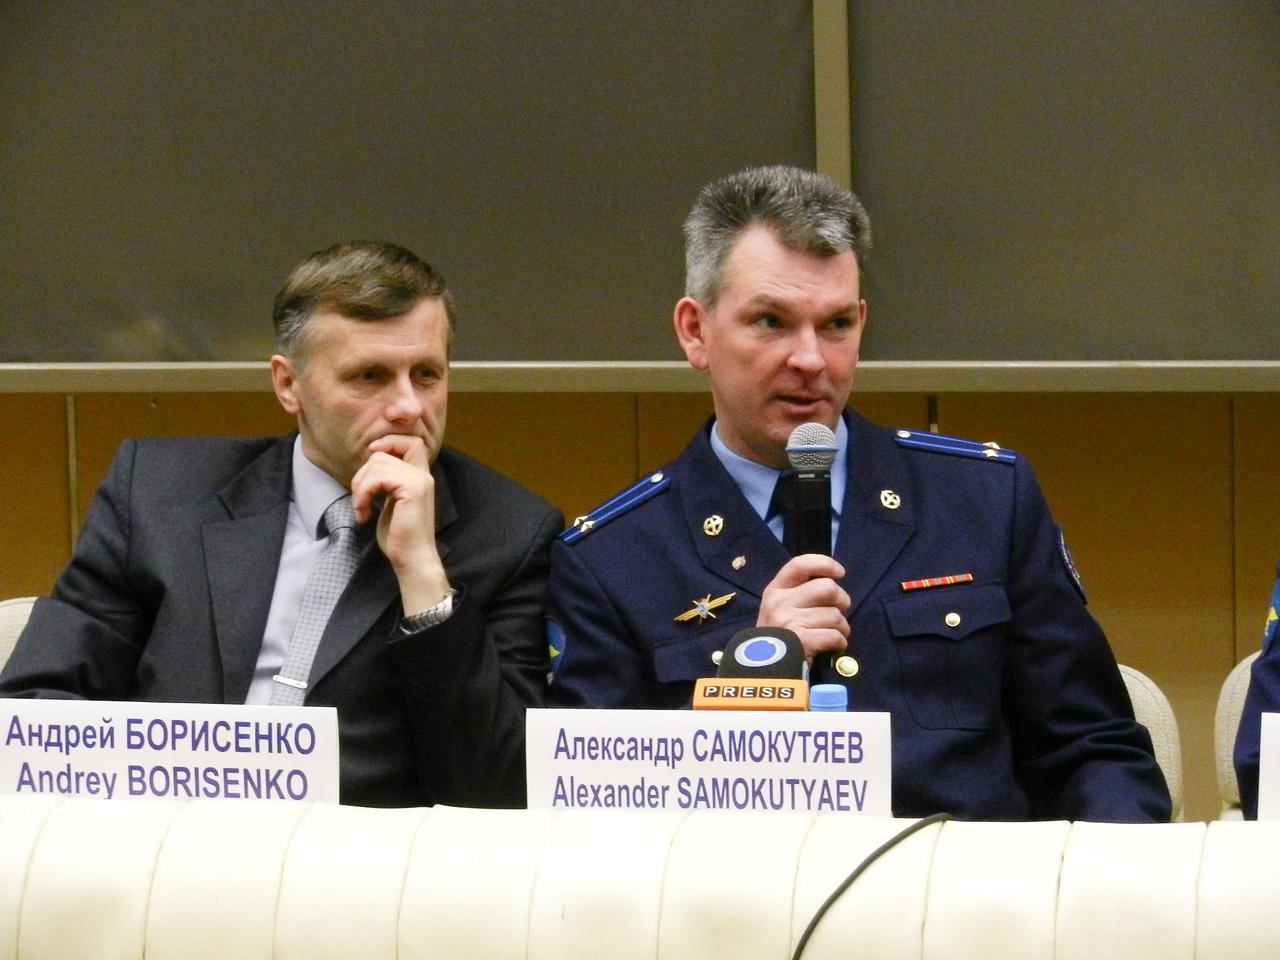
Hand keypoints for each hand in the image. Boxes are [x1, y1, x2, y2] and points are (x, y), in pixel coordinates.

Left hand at [350, 434, 450, 614]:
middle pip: (384, 453)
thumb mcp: (392, 502)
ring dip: (360, 486)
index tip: (372, 457)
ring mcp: (419, 481)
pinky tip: (363, 513)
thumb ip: (387, 481)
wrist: (412, 559)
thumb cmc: (400, 536)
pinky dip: (363, 494)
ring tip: (360, 508)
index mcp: (420, 477)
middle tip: (359, 499)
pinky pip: (378, 478)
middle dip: (362, 474)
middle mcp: (423, 475)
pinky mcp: (411, 490)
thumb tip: (370, 463)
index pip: (412, 441)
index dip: (390, 442)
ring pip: (377, 463)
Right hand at [757, 554, 850, 661]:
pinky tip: (833, 646)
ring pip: (835, 615)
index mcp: (775, 590)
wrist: (763, 670)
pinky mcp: (802, 641)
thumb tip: (832, 583)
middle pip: (828, 588)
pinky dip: (840, 643)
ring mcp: (790, 622)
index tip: (839, 573)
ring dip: (842, 627)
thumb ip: (798, 592)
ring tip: (833, 634)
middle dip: (842, 600)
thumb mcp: (777, 607)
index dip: (824, 564)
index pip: (800, 564)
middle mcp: (780, 602)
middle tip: (838, 611)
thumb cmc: (777, 635)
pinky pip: (835, 636)